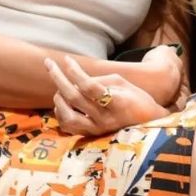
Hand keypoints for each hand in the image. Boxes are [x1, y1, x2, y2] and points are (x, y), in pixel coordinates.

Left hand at [46, 55, 167, 135]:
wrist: (147, 124)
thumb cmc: (137, 99)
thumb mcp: (123, 83)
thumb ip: (99, 80)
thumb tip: (77, 79)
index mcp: (118, 102)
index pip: (90, 86)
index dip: (75, 71)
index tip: (66, 59)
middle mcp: (105, 118)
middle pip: (74, 98)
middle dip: (58, 78)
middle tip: (49, 64)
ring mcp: (97, 129)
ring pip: (67, 116)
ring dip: (58, 98)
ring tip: (59, 87)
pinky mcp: (92, 135)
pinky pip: (69, 126)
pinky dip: (61, 113)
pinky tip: (62, 102)